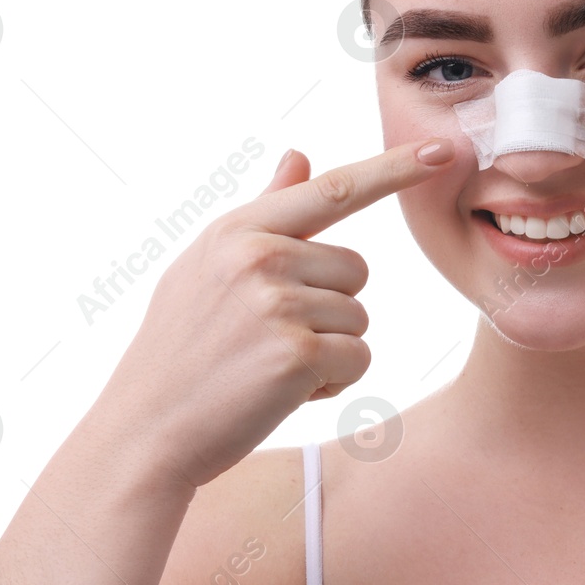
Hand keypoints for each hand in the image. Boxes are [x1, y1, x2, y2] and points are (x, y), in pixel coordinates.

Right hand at [90, 138, 454, 489]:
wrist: (143, 432)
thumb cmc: (181, 351)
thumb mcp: (208, 267)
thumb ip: (264, 212)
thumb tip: (299, 155)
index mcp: (238, 229)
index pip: (333, 188)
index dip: (393, 169)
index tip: (441, 152)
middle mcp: (259, 256)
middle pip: (357, 269)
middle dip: (329, 308)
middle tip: (268, 340)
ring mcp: (278, 303)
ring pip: (359, 319)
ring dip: (328, 352)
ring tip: (266, 368)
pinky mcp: (298, 354)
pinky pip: (359, 359)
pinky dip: (332, 384)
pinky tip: (280, 393)